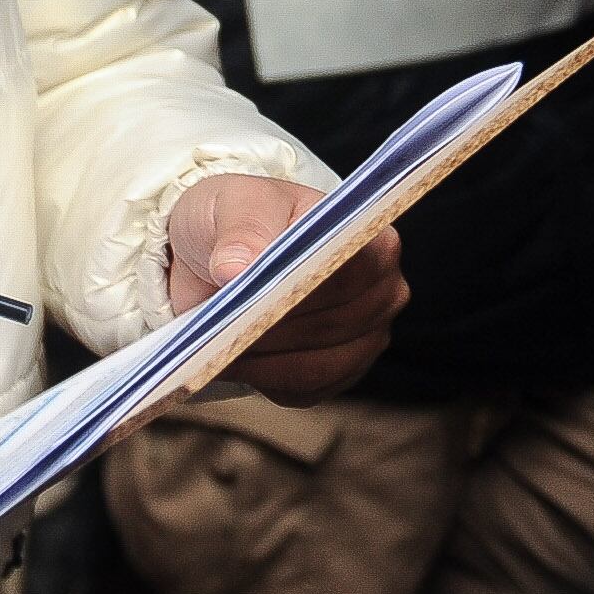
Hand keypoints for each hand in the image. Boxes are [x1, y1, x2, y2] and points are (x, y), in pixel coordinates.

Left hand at [164, 174, 406, 404]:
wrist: (212, 252)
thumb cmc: (234, 218)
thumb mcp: (229, 202)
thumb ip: (241, 229)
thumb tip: (237, 270)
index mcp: (368, 237)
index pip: (346, 274)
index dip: (297, 290)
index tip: (247, 296)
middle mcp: (381, 290)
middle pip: (332, 326)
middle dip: (270, 330)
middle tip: (218, 328)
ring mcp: (366, 336)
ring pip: (318, 366)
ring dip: (263, 361)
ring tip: (217, 347)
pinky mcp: (339, 372)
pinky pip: (306, 391)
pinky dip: (265, 381)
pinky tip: (235, 361)